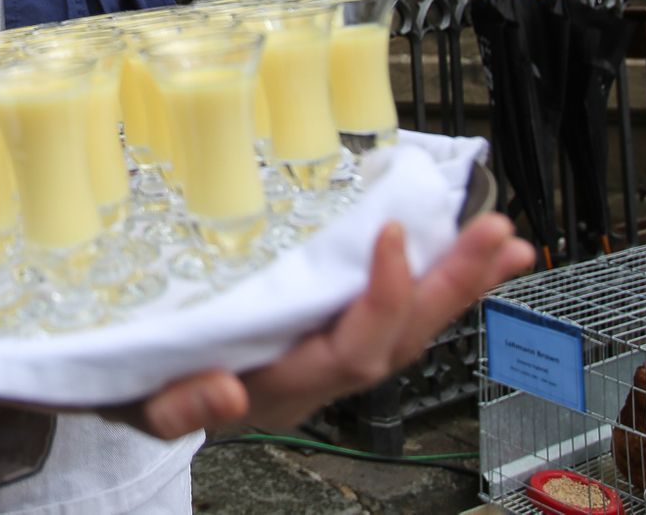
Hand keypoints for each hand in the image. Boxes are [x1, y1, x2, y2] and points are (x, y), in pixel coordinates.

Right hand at [110, 213, 533, 438]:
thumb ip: (182, 407)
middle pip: (401, 338)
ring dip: (458, 284)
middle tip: (497, 237)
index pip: (350, 351)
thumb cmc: (143, 388)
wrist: (141, 389)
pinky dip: (433, 283)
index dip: (379, 299)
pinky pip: (394, 313)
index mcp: (282, 387)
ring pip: (408, 327)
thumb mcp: (144, 405)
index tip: (390, 237)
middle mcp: (320, 376)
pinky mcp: (329, 330)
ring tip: (504, 242)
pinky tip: (461, 251)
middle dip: (452, 288)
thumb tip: (226, 394)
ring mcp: (329, 355)